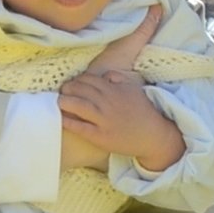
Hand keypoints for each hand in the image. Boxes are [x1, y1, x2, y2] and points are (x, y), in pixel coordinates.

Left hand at [61, 71, 184, 173]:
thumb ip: (118, 78)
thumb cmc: (143, 112)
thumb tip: (103, 75)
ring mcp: (104, 120)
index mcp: (114, 90)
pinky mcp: (101, 137)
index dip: (77, 80)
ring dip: (64, 102)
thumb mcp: (134, 88)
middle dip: (68, 89)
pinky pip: (80, 127)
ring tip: (59, 101)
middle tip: (63, 91)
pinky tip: (61, 118)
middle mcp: (108, 103)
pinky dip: (68, 121)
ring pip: (78, 106)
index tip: (72, 84)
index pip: (89, 79)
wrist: (154, 136)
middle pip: (80, 90)